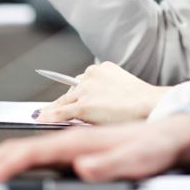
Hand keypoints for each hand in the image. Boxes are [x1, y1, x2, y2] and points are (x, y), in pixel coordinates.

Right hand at [0, 113, 189, 182]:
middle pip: (20, 146)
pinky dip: (17, 157)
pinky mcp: (79, 139)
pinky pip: (40, 148)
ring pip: (27, 147)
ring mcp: (74, 134)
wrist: (173, 128)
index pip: (30, 152)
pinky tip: (11, 167)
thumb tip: (84, 165)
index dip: (2, 165)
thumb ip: (111, 162)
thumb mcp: (139, 159)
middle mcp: (73, 132)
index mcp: (79, 138)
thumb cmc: (155, 145)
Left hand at [36, 61, 170, 124]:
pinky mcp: (83, 106)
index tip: (66, 101)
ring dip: (53, 110)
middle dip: (64, 103)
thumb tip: (95, 101)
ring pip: (63, 102)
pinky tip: (40, 120)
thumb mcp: (121, 85)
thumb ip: (105, 89)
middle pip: (70, 92)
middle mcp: (90, 75)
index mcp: (101, 68)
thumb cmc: (141, 100)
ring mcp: (85, 90)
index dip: (73, 95)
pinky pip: (61, 113)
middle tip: (53, 112)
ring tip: (43, 117)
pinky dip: (49, 117)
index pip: (80, 82)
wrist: (149, 105)